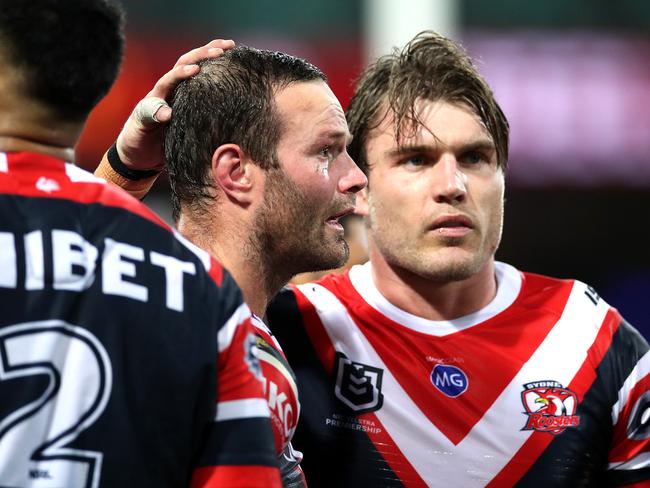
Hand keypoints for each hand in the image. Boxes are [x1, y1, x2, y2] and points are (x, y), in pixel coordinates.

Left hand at [116, 39, 234, 170]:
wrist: (140, 155)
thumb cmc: (138, 141)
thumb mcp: (140, 129)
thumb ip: (150, 117)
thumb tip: (167, 113)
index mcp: (158, 95)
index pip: (170, 78)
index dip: (182, 73)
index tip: (196, 70)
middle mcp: (170, 91)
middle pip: (185, 63)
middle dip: (203, 53)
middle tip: (224, 48)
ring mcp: (181, 97)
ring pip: (196, 70)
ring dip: (210, 56)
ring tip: (230, 47)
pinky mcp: (190, 106)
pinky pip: (204, 87)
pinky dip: (216, 74)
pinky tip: (231, 70)